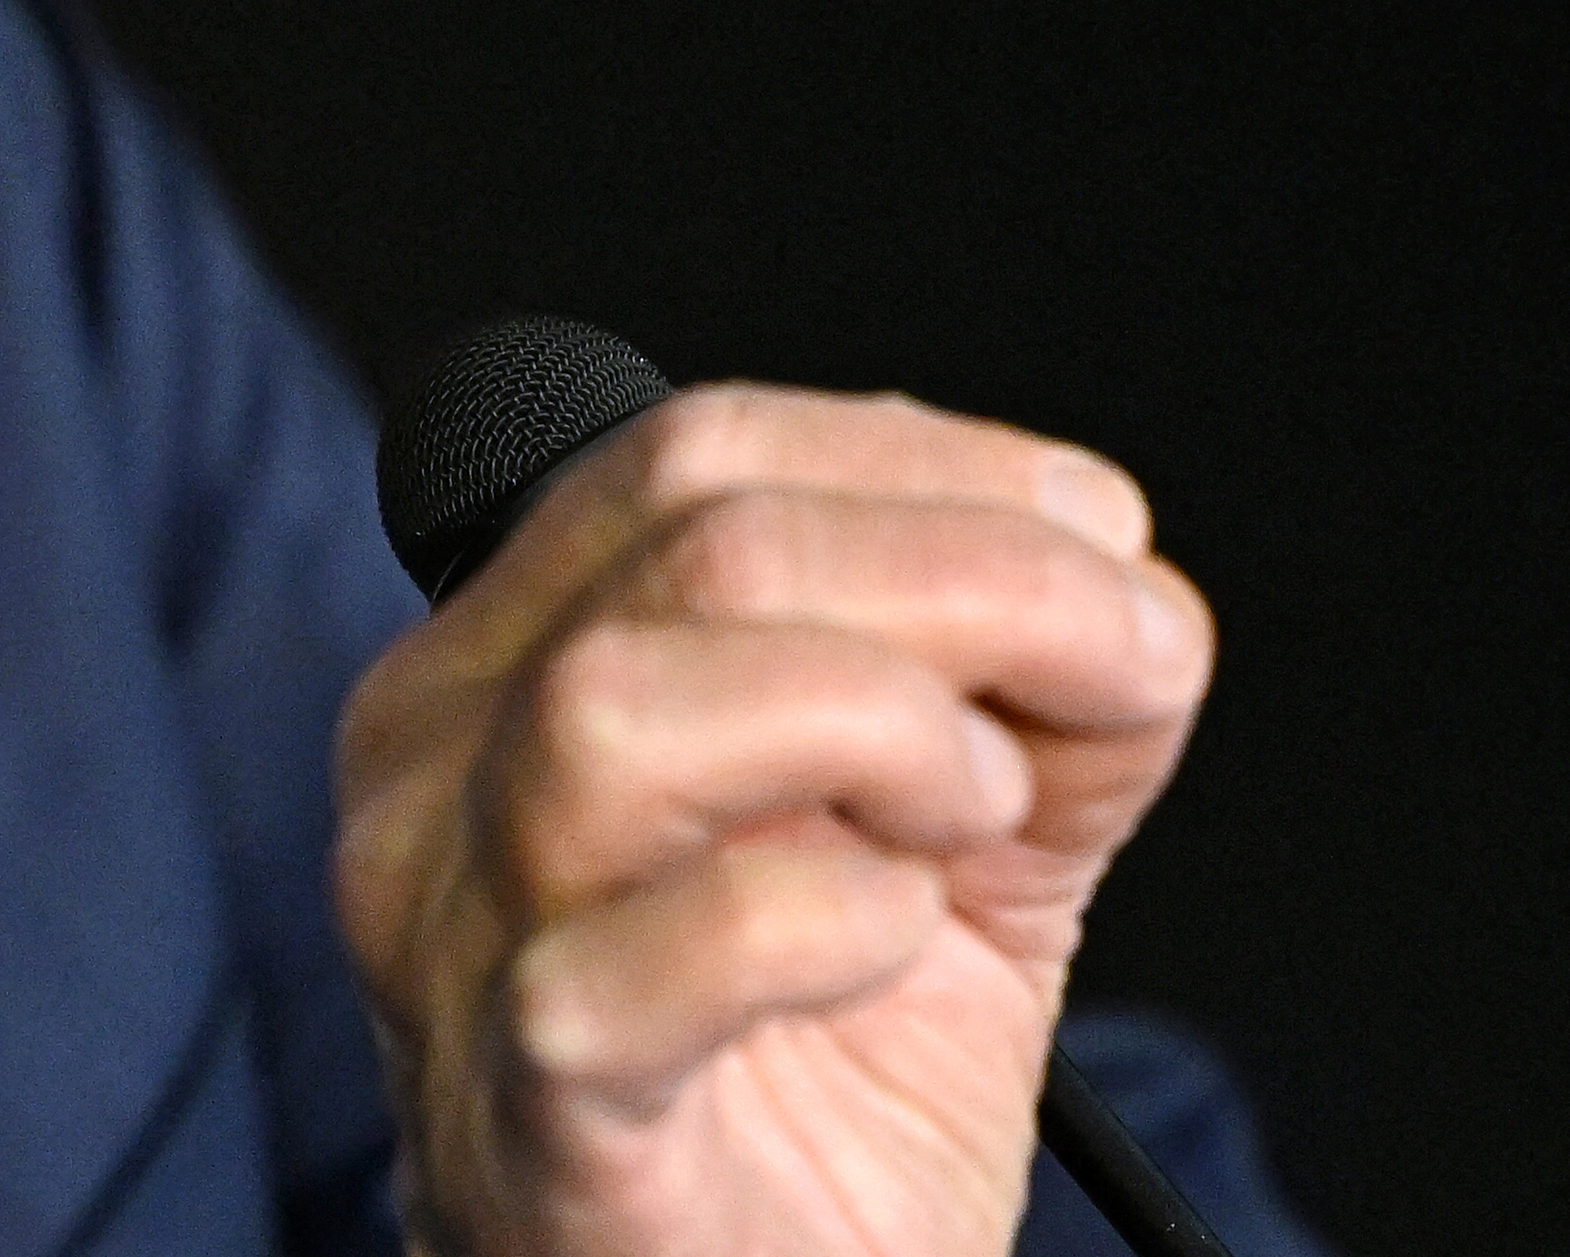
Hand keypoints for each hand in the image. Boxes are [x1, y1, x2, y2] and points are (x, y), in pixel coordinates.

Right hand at [332, 385, 1214, 1256]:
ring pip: (617, 711)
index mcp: (508, 663)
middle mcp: (439, 771)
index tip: (1103, 544)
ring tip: (969, 814)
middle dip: (972, 575)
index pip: (691, 453)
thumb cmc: (804, 1096)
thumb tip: (1130, 598)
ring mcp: (455, 942)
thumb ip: (1019, 709)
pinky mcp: (527, 1115)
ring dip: (875, 723)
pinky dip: (811, 922)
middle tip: (1120, 672)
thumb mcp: (936, 854)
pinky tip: (895, 938)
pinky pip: (625, 974)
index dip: (930, 463)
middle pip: (691, 547)